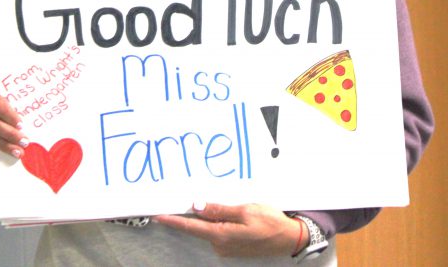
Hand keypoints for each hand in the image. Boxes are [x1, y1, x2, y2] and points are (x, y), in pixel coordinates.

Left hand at [154, 201, 301, 257]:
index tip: (157, 215)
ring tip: (220, 203)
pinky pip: (220, 232)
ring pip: (211, 228)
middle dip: (192, 214)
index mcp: (221, 235)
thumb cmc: (270, 222)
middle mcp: (221, 245)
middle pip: (199, 227)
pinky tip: (229, 213)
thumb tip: (196, 206)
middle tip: (182, 199)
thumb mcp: (245, 210)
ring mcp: (227, 248)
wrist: (290, 238)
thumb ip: (219, 209)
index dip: (173, 220)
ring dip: (210, 217)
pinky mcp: (233, 247)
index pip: (190, 227)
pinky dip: (220, 222)